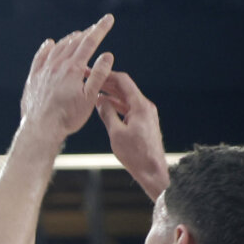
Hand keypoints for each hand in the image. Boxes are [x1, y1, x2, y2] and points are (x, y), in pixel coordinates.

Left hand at [20, 13, 114, 139]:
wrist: (40, 129)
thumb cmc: (67, 117)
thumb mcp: (89, 98)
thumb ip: (98, 75)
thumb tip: (107, 55)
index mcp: (73, 69)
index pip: (89, 42)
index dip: (100, 29)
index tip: (108, 18)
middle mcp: (57, 65)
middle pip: (74, 43)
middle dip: (87, 33)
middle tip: (95, 27)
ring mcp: (43, 71)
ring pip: (58, 48)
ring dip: (69, 39)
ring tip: (77, 35)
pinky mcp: (33, 79)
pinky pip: (40, 58)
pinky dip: (46, 48)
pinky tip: (50, 43)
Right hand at [94, 70, 168, 199]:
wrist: (152, 170)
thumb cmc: (135, 155)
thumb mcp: (116, 134)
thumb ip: (107, 114)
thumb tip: (100, 100)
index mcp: (140, 106)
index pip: (123, 81)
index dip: (107, 75)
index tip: (93, 72)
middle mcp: (145, 107)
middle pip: (124, 88)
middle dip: (107, 83)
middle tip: (90, 79)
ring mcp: (145, 114)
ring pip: (126, 99)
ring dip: (111, 94)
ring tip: (94, 91)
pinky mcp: (143, 123)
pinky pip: (128, 108)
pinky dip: (116, 105)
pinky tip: (105, 106)